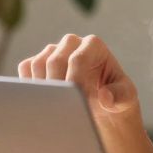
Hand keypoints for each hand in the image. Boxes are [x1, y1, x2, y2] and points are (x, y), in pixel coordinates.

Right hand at [18, 34, 139, 123]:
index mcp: (94, 45)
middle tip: (63, 109)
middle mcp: (71, 43)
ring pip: (37, 64)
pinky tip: (44, 101)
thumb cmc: (115, 99)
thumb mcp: (126, 99)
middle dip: (58, 87)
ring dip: (44, 88)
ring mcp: (53, 51)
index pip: (77, 59)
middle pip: (54, 60)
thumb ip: (119, 96)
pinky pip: (26, 69)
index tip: (78, 102)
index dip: (75, 82)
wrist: (100, 106)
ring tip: (56, 107)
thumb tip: (105, 96)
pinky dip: (31, 85)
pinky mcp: (38, 63)